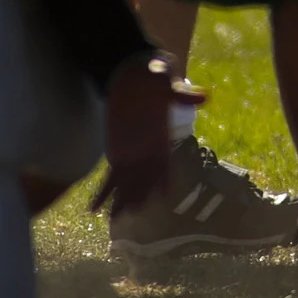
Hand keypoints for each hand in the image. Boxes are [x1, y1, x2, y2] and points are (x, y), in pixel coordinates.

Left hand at [90, 54, 206, 217]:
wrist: (136, 77)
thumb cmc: (155, 80)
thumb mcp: (167, 85)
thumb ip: (181, 94)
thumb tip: (203, 96)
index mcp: (162, 140)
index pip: (165, 163)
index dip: (164, 179)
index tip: (164, 195)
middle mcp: (149, 153)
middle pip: (144, 180)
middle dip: (139, 196)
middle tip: (133, 213)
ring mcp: (132, 156)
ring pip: (127, 185)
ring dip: (121, 202)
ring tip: (113, 220)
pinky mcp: (116, 154)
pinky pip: (109, 179)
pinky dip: (102, 194)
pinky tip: (94, 208)